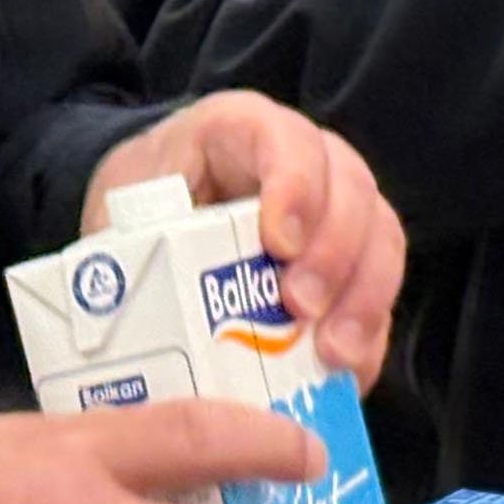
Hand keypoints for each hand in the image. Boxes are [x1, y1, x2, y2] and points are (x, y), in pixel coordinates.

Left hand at [80, 89, 403, 375]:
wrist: (152, 220)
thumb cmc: (140, 209)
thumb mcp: (122, 212)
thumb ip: (134, 244)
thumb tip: (139, 310)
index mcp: (240, 131)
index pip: (283, 138)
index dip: (294, 185)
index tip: (278, 243)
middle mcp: (305, 159)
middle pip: (350, 187)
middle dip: (335, 252)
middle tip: (302, 308)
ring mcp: (337, 208)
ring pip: (380, 236)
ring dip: (363, 298)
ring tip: (332, 353)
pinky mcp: (349, 262)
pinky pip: (379, 291)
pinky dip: (368, 333)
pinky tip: (344, 372)